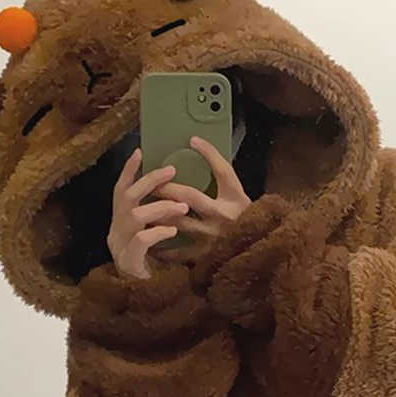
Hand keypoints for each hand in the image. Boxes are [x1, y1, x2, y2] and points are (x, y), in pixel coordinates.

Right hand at [107, 148, 188, 278]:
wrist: (145, 304)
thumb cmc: (155, 270)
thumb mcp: (153, 239)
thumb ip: (157, 220)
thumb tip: (175, 197)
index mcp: (120, 225)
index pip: (120, 191)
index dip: (129, 171)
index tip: (141, 152)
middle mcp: (115, 233)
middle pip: (125, 198)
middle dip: (149, 181)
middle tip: (172, 171)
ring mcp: (120, 248)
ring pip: (135, 217)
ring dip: (160, 208)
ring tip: (182, 207)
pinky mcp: (129, 263)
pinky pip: (142, 240)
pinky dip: (158, 232)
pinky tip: (173, 231)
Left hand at [152, 136, 250, 263]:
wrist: (256, 251)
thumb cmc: (244, 218)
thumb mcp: (238, 193)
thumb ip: (220, 169)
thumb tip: (195, 140)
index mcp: (233, 200)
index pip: (221, 171)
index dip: (208, 154)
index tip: (192, 141)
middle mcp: (220, 218)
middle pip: (187, 197)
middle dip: (164, 188)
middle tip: (146, 181)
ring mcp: (211, 238)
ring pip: (177, 223)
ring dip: (156, 215)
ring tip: (139, 208)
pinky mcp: (204, 256)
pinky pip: (177, 252)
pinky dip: (161, 247)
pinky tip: (149, 239)